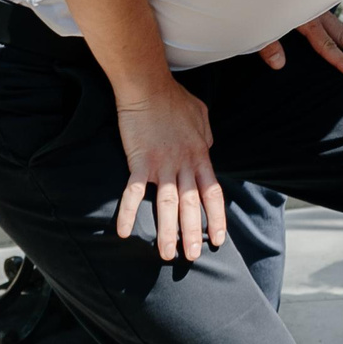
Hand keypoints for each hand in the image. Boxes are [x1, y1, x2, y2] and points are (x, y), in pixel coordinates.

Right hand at [113, 80, 223, 261]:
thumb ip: (207, 136)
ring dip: (166, 231)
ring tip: (165, 254)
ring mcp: (162, 164)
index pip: (212, 193)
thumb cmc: (174, 98)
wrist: (148, 86)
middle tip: (192, 257)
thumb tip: (209, 148)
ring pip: (167, 204)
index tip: (218, 238)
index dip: (215, 218)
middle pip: (191, 205)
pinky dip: (129, 212)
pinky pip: (133, 192)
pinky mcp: (139, 162)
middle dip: (192, 233)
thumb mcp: (201, 116)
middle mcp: (184, 164)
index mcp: (201, 155)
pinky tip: (124, 232)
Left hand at [257, 9, 342, 78]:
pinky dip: (340, 29)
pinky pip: (329, 17)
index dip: (341, 61)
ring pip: (340, 25)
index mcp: (304, 17)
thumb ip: (267, 43)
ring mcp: (315, 4)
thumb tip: (279, 65)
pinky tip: (341, 33)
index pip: (327, 44)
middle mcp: (315, 11)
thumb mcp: (257, 21)